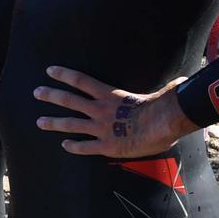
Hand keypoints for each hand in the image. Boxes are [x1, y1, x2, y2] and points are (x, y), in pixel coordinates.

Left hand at [32, 69, 195, 158]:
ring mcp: (100, 128)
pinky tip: (64, 146)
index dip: (63, 75)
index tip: (49, 71)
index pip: (80, 80)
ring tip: (39, 121)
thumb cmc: (164, 106)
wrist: (163, 124)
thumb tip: (182, 82)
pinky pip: (85, 147)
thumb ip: (162, 88)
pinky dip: (73, 146)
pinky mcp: (106, 146)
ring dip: (53, 122)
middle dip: (51, 96)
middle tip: (36, 92)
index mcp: (110, 94)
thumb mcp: (159, 92)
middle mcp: (100, 110)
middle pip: (69, 100)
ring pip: (70, 124)